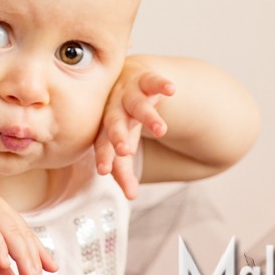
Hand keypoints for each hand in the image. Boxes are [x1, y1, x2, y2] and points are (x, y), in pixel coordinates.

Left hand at [95, 57, 174, 199]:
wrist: (127, 77)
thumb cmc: (123, 117)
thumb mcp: (123, 140)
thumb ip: (123, 167)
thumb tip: (131, 197)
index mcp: (104, 126)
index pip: (102, 143)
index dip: (103, 156)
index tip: (104, 171)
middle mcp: (114, 108)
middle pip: (114, 122)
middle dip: (118, 136)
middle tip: (124, 151)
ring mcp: (129, 92)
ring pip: (137, 104)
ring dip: (148, 116)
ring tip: (161, 130)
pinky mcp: (145, 79)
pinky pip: (153, 81)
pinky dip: (162, 83)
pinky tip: (172, 89)